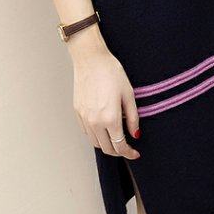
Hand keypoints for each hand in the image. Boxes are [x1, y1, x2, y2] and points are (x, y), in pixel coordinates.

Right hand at [73, 32, 140, 161]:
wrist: (91, 59)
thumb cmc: (111, 72)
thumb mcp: (129, 94)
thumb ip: (133, 118)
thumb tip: (135, 134)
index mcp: (110, 118)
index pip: (120, 146)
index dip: (129, 153)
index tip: (135, 154)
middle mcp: (95, 122)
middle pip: (106, 148)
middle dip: (118, 152)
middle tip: (127, 149)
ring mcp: (84, 118)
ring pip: (95, 142)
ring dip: (106, 145)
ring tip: (115, 139)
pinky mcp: (77, 112)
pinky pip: (87, 132)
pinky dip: (96, 136)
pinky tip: (103, 129)